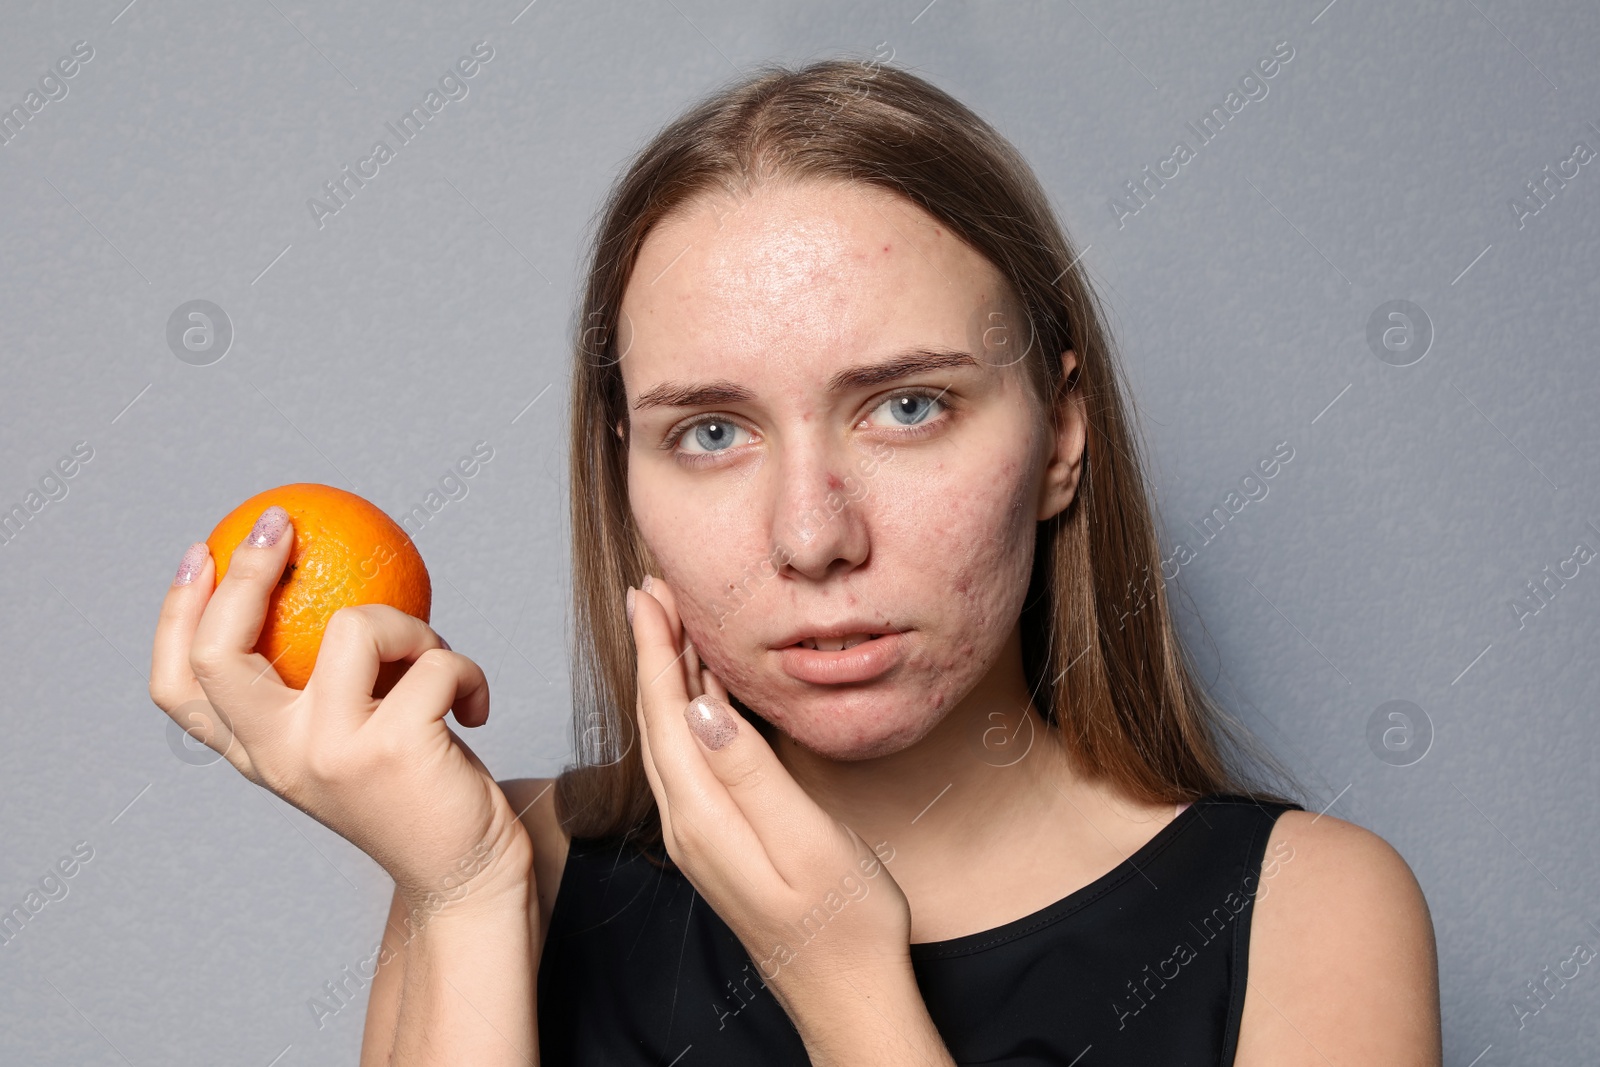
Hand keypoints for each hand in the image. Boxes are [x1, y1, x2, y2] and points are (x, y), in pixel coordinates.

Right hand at [149, 516, 532, 914]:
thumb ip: (326, 685)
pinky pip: (433, 660)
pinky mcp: (393, 748)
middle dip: (244, 572)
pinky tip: (475, 707)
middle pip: (222, 650)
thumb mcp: (352, 736)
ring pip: (355, 626)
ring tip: (433, 663)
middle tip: (282, 522)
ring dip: (411, 627)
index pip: (179, 686)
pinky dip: (467, 670)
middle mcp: (278, 757)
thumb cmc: (416, 791)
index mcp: (258, 755)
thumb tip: (328, 578)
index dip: (174, 614)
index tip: (202, 551)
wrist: (466, 873)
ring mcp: (330, 754)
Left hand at [627, 576, 913, 1016]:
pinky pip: (689, 763)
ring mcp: (700, 838)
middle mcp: (689, 826)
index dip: (655, 648)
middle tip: (653, 590)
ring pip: (668, 740)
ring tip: (671, 627)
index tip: (647, 593)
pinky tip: (703, 698)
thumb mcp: (806, 842)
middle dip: (652, 650)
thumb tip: (703, 709)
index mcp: (705, 817)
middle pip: (656, 720)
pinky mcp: (718, 844)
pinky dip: (687, 717)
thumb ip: (751, 774)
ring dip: (665, 679)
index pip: (665, 713)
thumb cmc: (844, 923)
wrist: (845, 995)